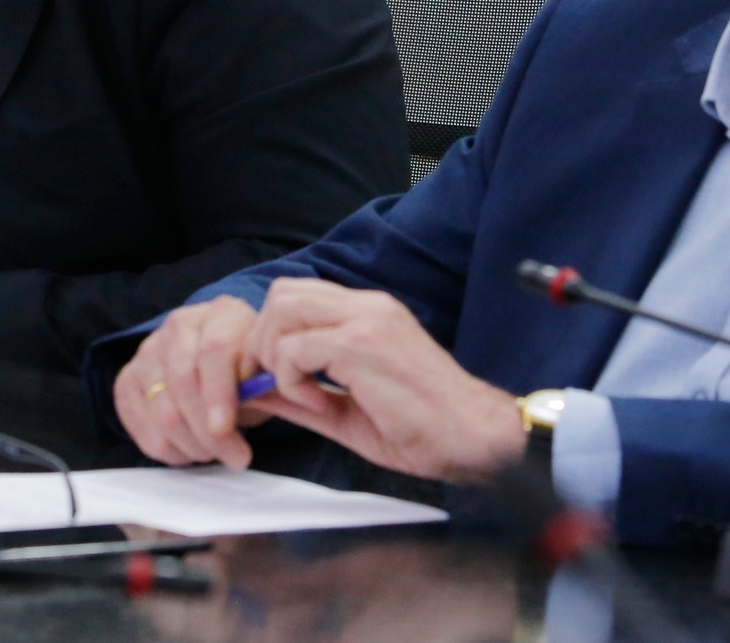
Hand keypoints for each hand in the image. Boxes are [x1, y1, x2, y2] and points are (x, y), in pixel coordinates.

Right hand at [116, 295, 273, 469]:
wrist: (215, 362)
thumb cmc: (248, 370)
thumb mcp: (264, 372)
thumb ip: (264, 385)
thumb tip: (265, 401)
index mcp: (221, 313)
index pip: (214, 350)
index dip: (220, 394)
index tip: (227, 430)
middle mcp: (180, 325)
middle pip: (183, 383)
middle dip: (208, 432)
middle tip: (236, 457)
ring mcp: (148, 350)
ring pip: (162, 412)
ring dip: (191, 446)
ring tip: (215, 452)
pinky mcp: (127, 379)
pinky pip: (141, 427)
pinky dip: (169, 450)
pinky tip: (190, 449)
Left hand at [245, 278, 525, 483]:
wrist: (472, 437)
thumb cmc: (423, 429)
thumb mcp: (349, 410)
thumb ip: (302, 396)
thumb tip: (256, 392)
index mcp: (369, 313)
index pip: (298, 295)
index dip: (273, 335)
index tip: (279, 381)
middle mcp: (368, 305)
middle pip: (282, 292)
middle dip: (263, 340)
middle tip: (279, 384)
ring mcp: (366, 319)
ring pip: (283, 309)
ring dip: (275, 356)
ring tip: (301, 393)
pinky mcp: (362, 344)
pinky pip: (295, 348)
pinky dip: (292, 380)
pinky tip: (322, 405)